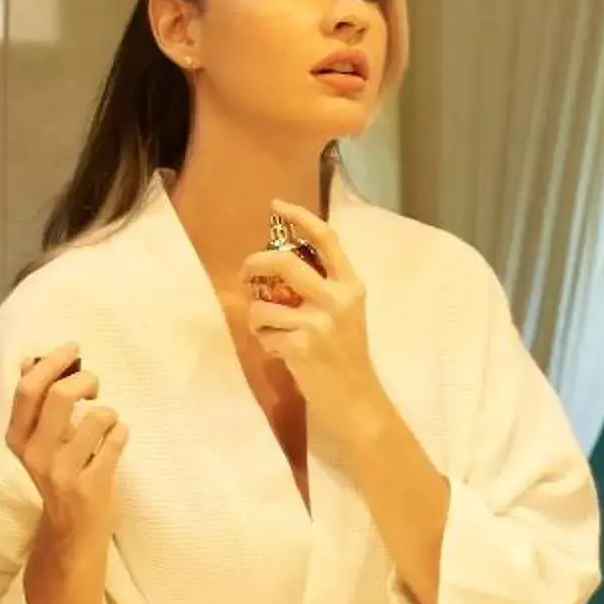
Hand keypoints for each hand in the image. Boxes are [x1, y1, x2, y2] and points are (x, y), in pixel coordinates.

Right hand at [8, 344, 124, 557]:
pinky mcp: (91, 485)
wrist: (70, 531)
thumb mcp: (38, 441)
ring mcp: (63, 472)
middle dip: (86, 380)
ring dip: (110, 413)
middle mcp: (35, 454)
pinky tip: (114, 443)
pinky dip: (122, 433)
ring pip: (98, 415)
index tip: (73, 349)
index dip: (52, 361)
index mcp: (17, 438)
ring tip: (105, 426)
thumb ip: (36, 404)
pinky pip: (117, 437)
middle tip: (94, 386)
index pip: (28, 388)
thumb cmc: (59, 474)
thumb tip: (32, 360)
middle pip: (61, 395)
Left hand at [244, 200, 378, 420]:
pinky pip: (263, 333)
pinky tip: (281, 352)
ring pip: (261, 305)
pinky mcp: (300, 346)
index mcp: (351, 285)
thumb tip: (277, 264)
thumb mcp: (345, 312)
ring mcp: (318, 323)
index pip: (327, 239)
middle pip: (283, 261)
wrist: (356, 398)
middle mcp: (337, 298)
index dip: (300, 217)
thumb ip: (321, 287)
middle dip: (254, 263)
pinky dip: (265, 342)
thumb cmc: (346, 354)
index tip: (277, 206)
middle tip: (247, 273)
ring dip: (257, 319)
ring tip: (272, 333)